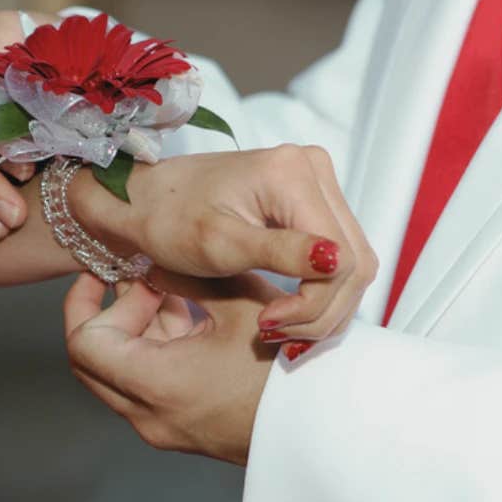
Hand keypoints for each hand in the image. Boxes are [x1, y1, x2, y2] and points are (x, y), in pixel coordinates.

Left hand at [64, 271, 285, 464]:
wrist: (326, 422)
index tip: (117, 275)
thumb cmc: (288, 365)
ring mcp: (164, 425)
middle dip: (106, 313)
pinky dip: (155, 349)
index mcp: (154, 385)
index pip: (86, 342)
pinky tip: (190, 316)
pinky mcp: (183, 426)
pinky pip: (147, 385)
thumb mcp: (239, 303)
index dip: (94, 302)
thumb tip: (155, 260)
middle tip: (129, 279)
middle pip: (92, 362)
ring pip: (119, 373)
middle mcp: (149, 415)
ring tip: (169, 291)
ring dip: (135, 329)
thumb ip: (188, 277)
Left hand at [71, 145, 377, 342]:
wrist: (147, 200)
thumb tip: (336, 261)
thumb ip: (280, 252)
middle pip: (353, 260)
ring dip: (323, 303)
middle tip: (277, 334)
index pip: (339, 256)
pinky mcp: (312, 198)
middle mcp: (313, 167)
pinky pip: (338, 254)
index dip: (315, 302)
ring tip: (279, 326)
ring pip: (351, 261)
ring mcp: (316, 181)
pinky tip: (288, 309)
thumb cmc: (169, 219)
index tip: (271, 325)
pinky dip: (319, 289)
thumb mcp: (219, 244)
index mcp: (291, 173)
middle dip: (322, 309)